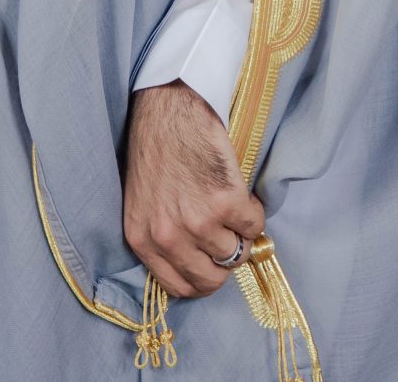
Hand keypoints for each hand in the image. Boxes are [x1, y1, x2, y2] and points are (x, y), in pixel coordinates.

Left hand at [121, 80, 263, 298]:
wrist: (171, 110)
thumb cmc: (157, 151)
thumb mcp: (144, 204)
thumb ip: (162, 237)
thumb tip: (196, 260)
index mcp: (142, 240)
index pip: (178, 287)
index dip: (202, 278)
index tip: (212, 264)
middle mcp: (168, 237)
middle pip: (211, 279)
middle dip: (225, 262)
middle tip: (230, 239)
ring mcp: (198, 221)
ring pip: (236, 253)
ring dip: (242, 235)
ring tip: (236, 212)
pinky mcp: (226, 202)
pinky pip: (254, 225)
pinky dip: (255, 213)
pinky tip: (244, 195)